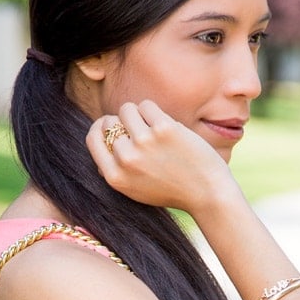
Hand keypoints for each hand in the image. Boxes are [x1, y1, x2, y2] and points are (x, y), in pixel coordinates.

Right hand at [85, 100, 240, 218]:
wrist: (206, 193)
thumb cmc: (172, 190)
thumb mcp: (135, 189)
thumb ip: (116, 168)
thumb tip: (103, 141)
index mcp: (114, 176)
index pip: (93, 138)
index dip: (101, 127)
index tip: (113, 126)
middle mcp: (125, 159)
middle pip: (110, 122)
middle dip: (123, 123)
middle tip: (142, 132)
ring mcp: (143, 142)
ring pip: (127, 109)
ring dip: (138, 114)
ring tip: (153, 128)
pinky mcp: (163, 128)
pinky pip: (147, 105)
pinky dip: (154, 112)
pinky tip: (166, 126)